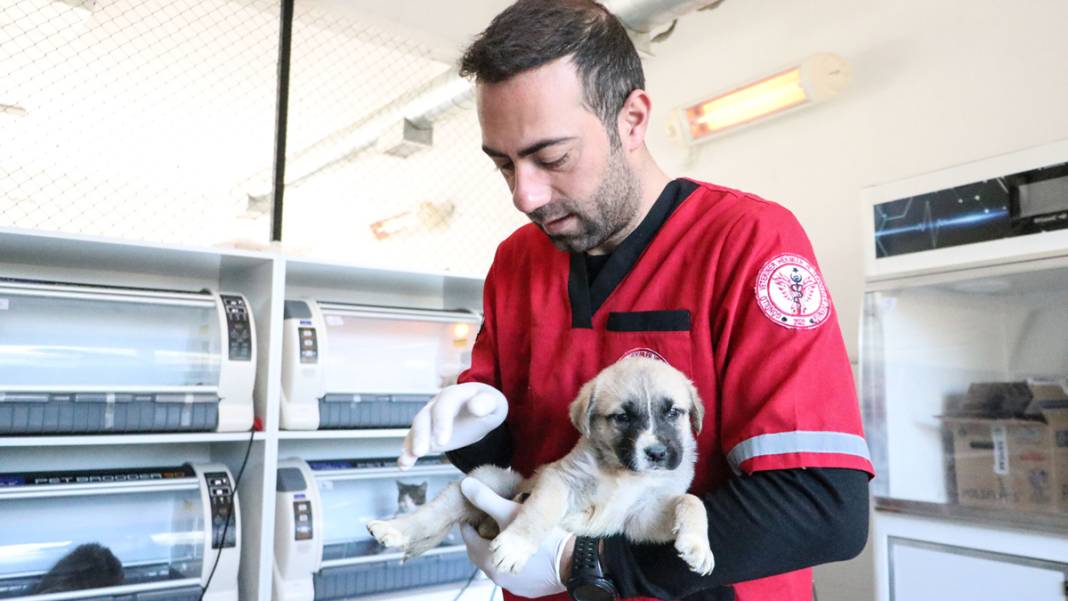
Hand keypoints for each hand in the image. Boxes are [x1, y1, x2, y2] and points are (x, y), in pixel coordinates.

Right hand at [399, 382, 507, 469]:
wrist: (479, 410)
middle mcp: (437, 404)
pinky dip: (407, 453)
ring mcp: (429, 419)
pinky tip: (403, 465)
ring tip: (407, 461)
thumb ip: (486, 404)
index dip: (442, 422)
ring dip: (410, 445)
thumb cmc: (488, 406)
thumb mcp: (494, 403)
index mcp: (454, 394)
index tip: (443, 441)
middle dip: (421, 435)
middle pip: (425, 417)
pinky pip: (413, 441)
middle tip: (420, 452)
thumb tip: (475, 407)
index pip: (445, 405)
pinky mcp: (426, 433)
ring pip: (416, 430)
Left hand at [459, 478, 573, 597]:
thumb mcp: (511, 512)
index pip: (468, 538)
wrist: (574, 560)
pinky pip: (512, 572)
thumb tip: (467, 486)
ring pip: (496, 563)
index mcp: (488, 559)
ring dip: (497, 549)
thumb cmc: (543, 536)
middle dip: (482, 536)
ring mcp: (511, 584)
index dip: (470, 523)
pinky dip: (512, 560)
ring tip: (506, 531)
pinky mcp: (527, 588)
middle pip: (480, 551)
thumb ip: (486, 499)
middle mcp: (496, 576)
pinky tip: (521, 548)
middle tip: (488, 520)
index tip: (473, 513)